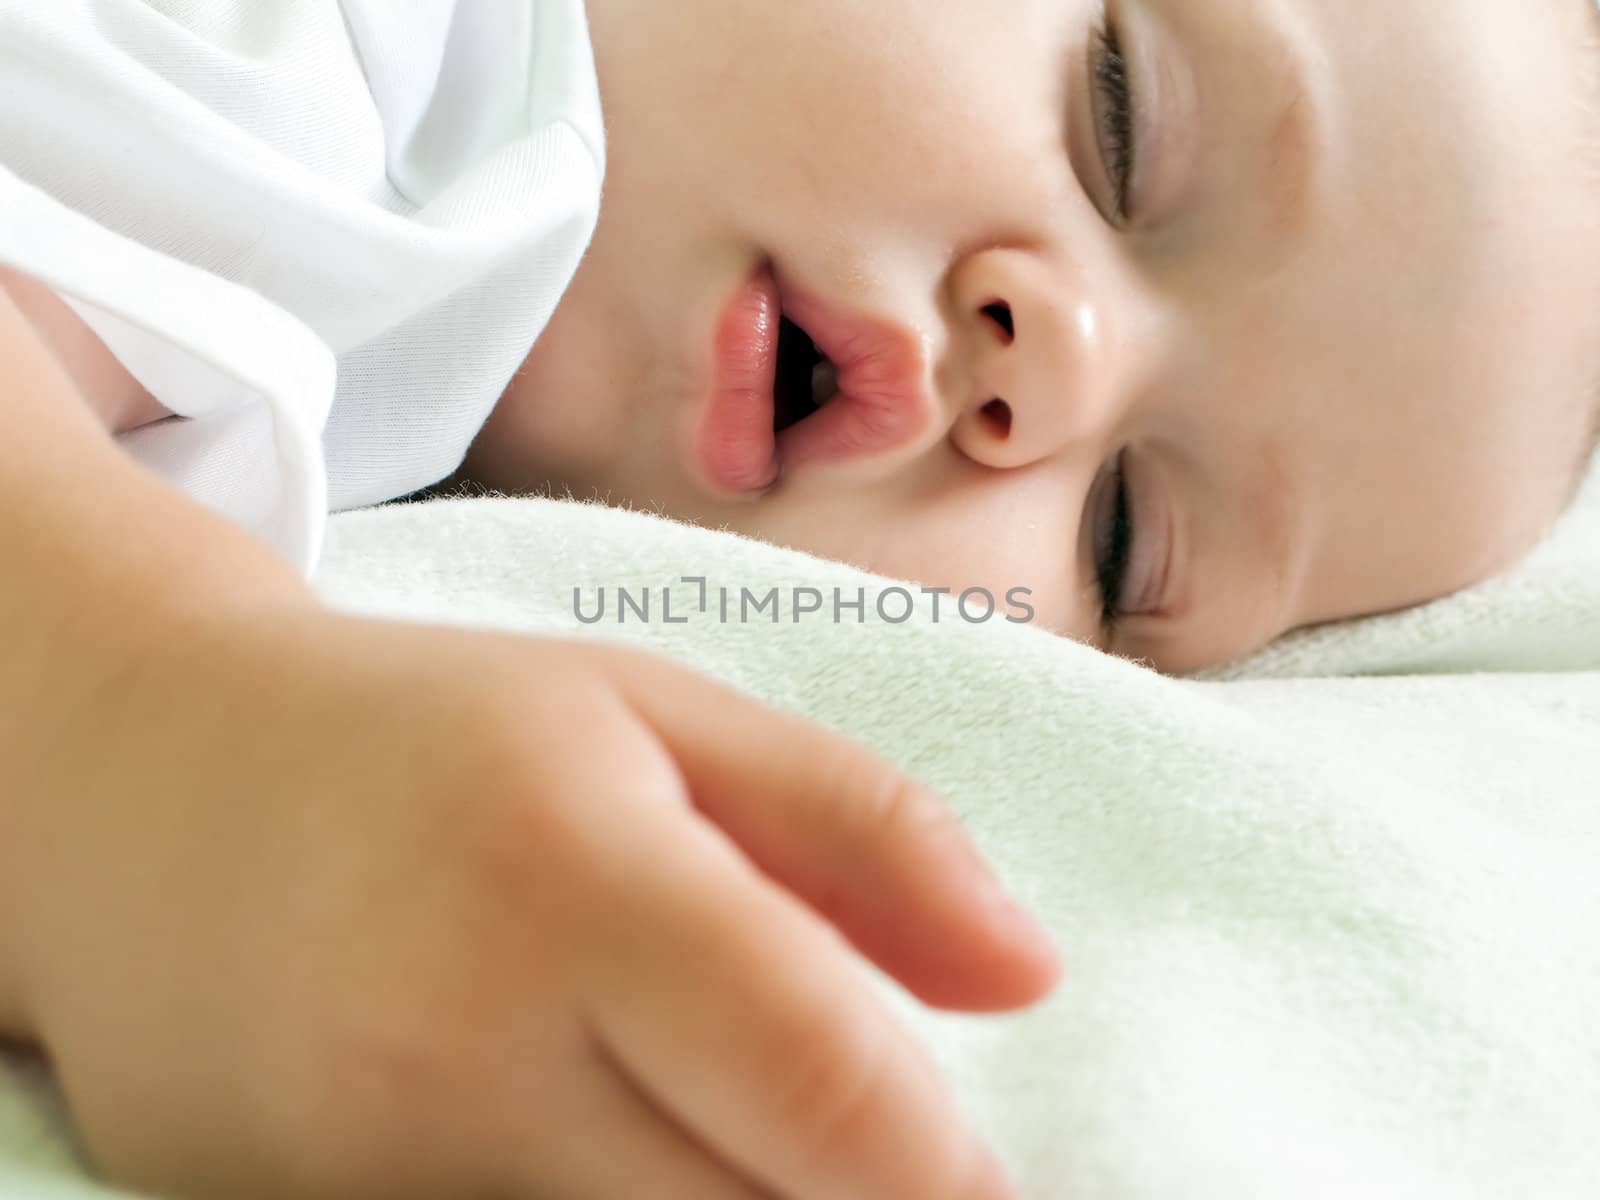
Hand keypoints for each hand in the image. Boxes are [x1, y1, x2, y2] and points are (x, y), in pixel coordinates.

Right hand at [12, 607, 1058, 1198]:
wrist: (153, 795)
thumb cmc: (441, 737)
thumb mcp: (656, 713)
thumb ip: (857, 829)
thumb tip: (1031, 973)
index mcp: (577, 876)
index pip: (824, 1084)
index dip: (945, 1171)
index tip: (989, 1183)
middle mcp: (463, 1047)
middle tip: (874, 1152)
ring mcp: (374, 1169)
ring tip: (738, 1124)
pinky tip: (624, 1141)